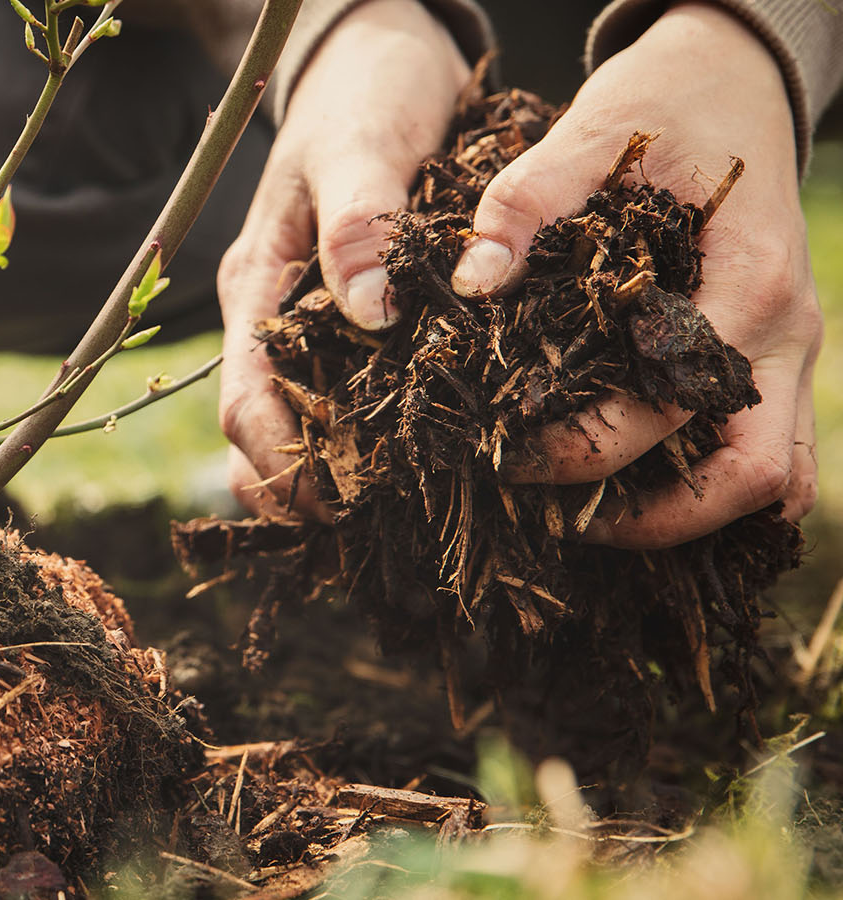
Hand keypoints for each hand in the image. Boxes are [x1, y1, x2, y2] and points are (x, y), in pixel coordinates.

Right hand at [219, 0, 469, 516]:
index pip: (244, 401)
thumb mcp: (363, 144)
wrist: (380, 51)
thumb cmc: (366, 90)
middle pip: (265, 432)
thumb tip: (369, 313)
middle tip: (376, 529)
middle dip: (305, 488)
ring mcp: (311, 319)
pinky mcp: (354, 316)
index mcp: (258, 285)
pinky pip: (352, 392)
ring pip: (306, 422)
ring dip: (340, 473)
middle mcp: (276, 315)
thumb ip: (360, 223)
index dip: (277, 464)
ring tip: (406, 511)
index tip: (334, 504)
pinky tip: (430, 457)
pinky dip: (376, 435)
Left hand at [450, 2, 820, 547]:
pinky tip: (632, 492)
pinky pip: (769, 452)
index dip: (589, 448)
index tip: (509, 457)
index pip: (674, 406)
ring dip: (693, 516)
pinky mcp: (774, 357)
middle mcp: (784, 332)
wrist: (736, 80)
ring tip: (592, 520)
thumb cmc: (664, 107)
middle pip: (754, 476)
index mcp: (747, 282)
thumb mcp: (591, 132)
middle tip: (558, 519)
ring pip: (775, 478)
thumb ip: (526, 202)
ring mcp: (790, 352)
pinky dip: (713, 488)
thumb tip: (474, 281)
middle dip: (656, 518)